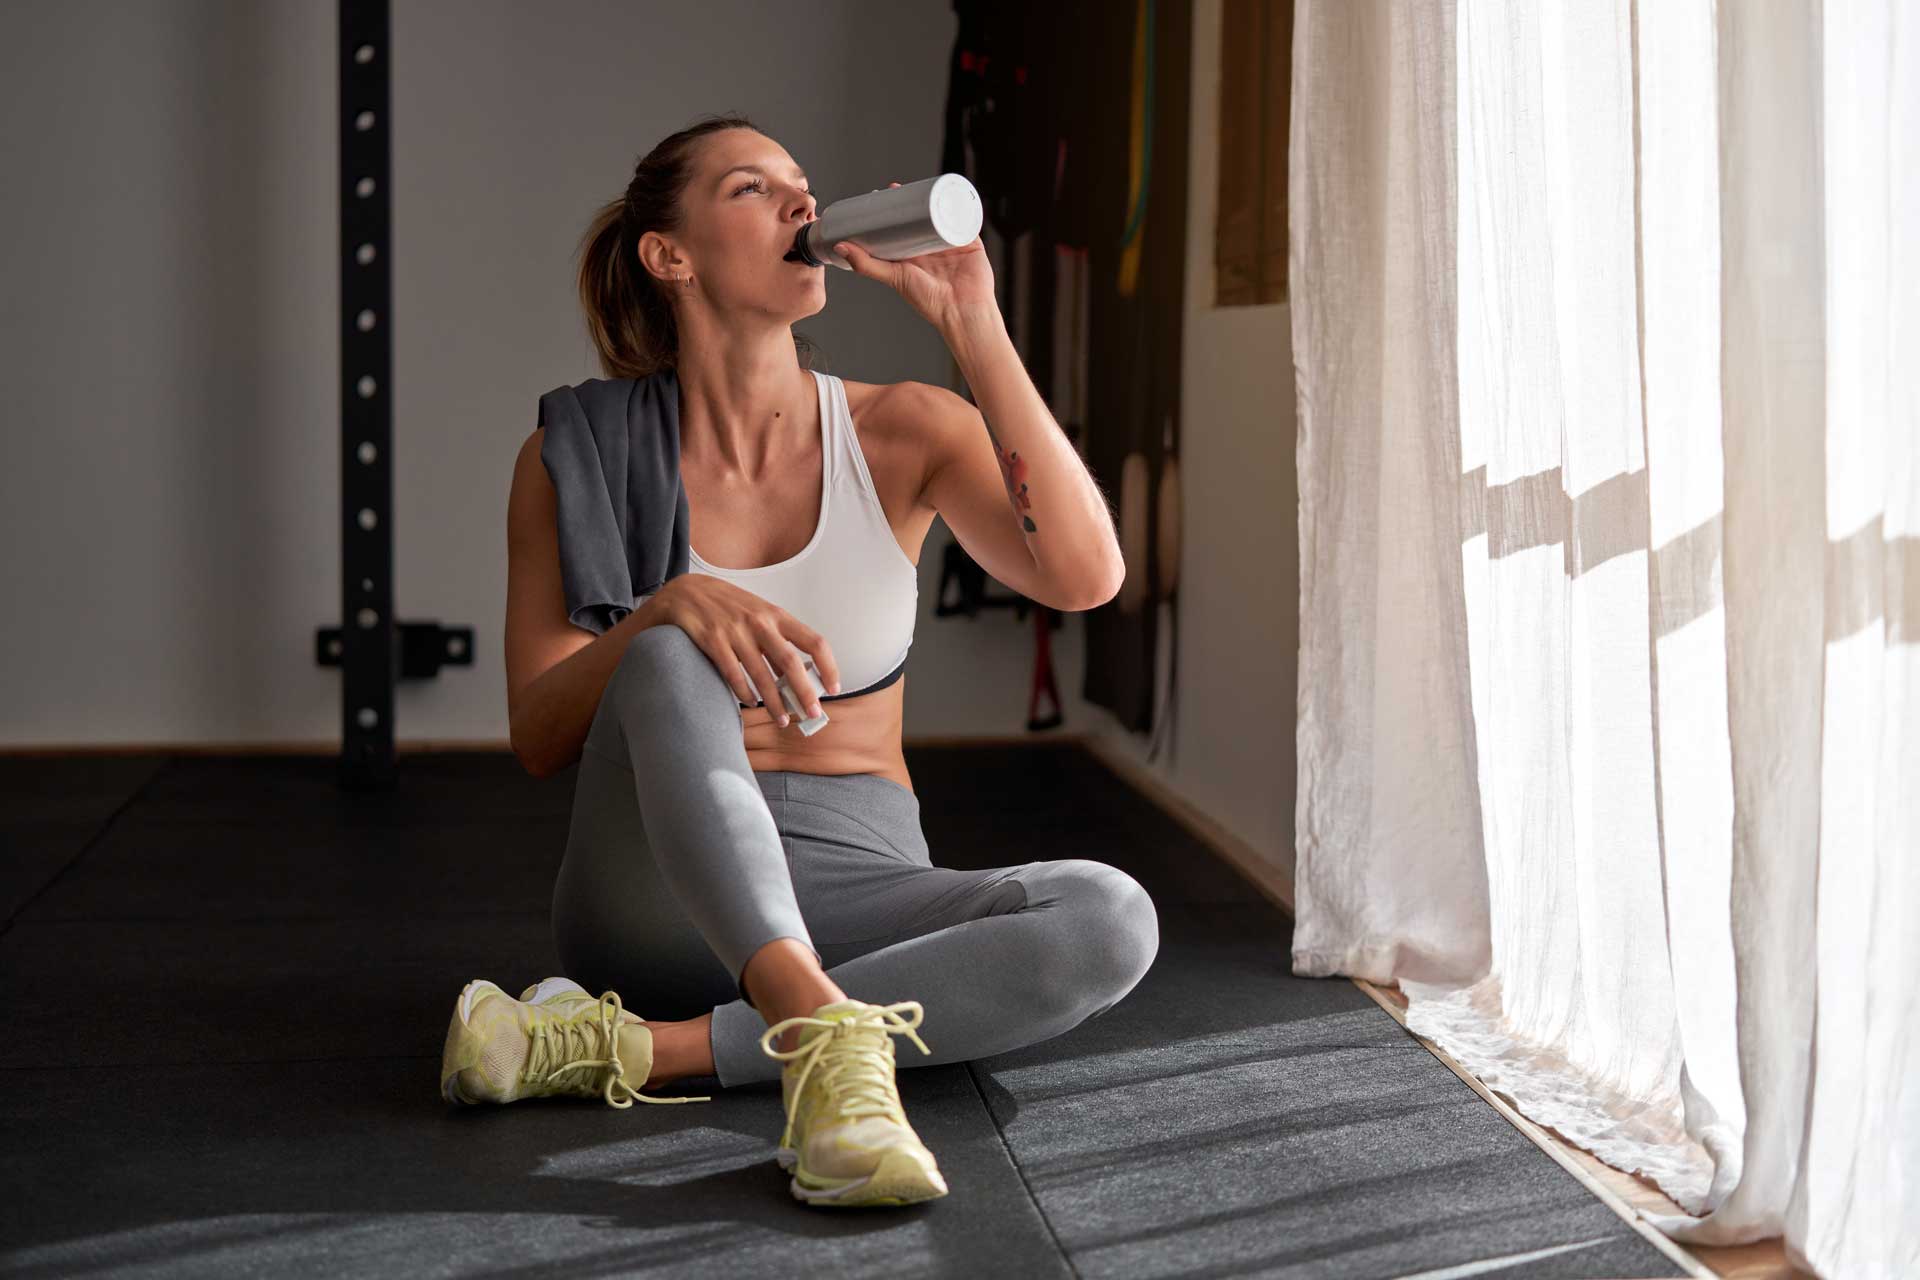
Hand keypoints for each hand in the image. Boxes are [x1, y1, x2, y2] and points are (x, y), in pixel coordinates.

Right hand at [654, 576, 840, 725]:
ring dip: (774, 703)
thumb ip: (776, 640)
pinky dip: (745, 693)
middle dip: (804, 692)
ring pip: (761, 676)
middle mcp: (759, 622)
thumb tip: (797, 676)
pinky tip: (751, 703)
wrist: (687, 591)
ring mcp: (735, 632)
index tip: (834, 687)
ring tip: (782, 720)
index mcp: (776, 615)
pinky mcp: (713, 641)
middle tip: (813, 714)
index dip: (828, 666)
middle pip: (790, 663)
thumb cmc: (729, 605)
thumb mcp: (758, 613)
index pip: (814, 642)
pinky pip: (733, 674)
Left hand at [834, 181, 995, 327]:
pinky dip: (960, 204)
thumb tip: (840, 247)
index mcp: (913, 256)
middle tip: (895, 188)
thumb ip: (867, 265)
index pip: (899, 227)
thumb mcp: (894, 277)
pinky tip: (950, 192)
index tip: (879, 197)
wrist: (963, 311)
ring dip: (933, 198)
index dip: (890, 212)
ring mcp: (951, 242)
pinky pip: (965, 218)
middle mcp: (931, 248)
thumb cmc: (930, 301)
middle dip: (909, 200)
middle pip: (919, 216)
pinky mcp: (970, 240)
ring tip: (920, 185)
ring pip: (941, 213)